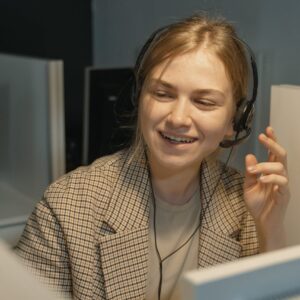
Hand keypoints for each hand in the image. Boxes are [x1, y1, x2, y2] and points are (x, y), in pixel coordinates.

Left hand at [243, 126, 289, 250]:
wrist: (262, 222)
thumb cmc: (258, 203)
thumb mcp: (249, 186)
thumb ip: (250, 172)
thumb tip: (250, 155)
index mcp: (271, 172)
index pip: (274, 154)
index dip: (272, 141)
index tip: (267, 129)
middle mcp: (279, 176)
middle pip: (281, 155)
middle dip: (273, 144)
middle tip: (262, 137)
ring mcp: (283, 185)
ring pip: (281, 167)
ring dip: (266, 165)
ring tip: (254, 171)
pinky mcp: (284, 194)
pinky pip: (282, 182)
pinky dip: (272, 178)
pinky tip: (261, 179)